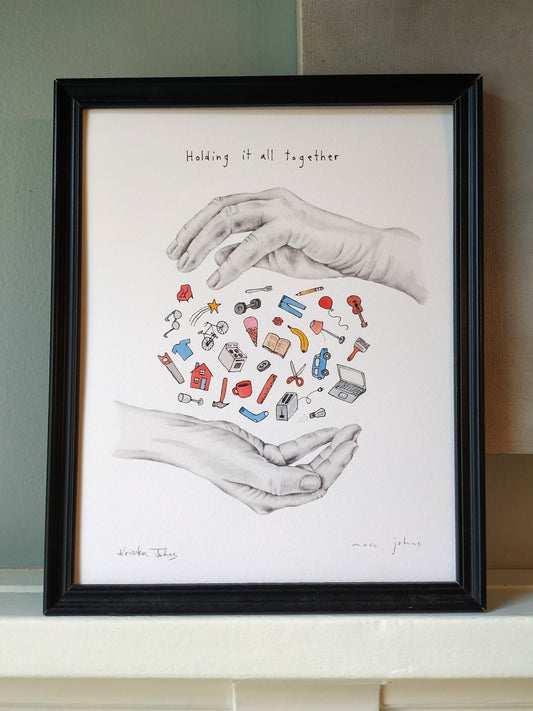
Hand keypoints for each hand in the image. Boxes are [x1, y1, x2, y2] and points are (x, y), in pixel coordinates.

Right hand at [114, 402, 359, 513]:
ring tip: (348, 432)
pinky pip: (296, 450)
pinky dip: (312, 440)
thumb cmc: (211, 455)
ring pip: (308, 461)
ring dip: (328, 446)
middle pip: (314, 474)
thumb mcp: (248, 468)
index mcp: (270, 499)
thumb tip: (316, 482)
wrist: (190, 438)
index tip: (349, 448)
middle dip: (337, 456)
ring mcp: (271, 472)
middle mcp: (273, 489)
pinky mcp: (267, 456)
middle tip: (354, 437)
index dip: (334, 468)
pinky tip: (328, 431)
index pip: (313, 487)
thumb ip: (283, 479)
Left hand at [167, 188, 425, 302]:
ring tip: (188, 267)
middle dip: (191, 234)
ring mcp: (280, 207)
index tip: (178, 250)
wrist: (359, 255)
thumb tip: (218, 256)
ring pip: (229, 219)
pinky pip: (253, 242)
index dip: (195, 228)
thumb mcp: (275, 258)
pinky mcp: (291, 223)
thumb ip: (247, 254)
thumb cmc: (322, 254)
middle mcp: (270, 199)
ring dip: (203, 244)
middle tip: (175, 259)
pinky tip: (218, 279)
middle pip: (218, 209)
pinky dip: (232, 261)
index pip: (220, 209)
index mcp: (265, 203)